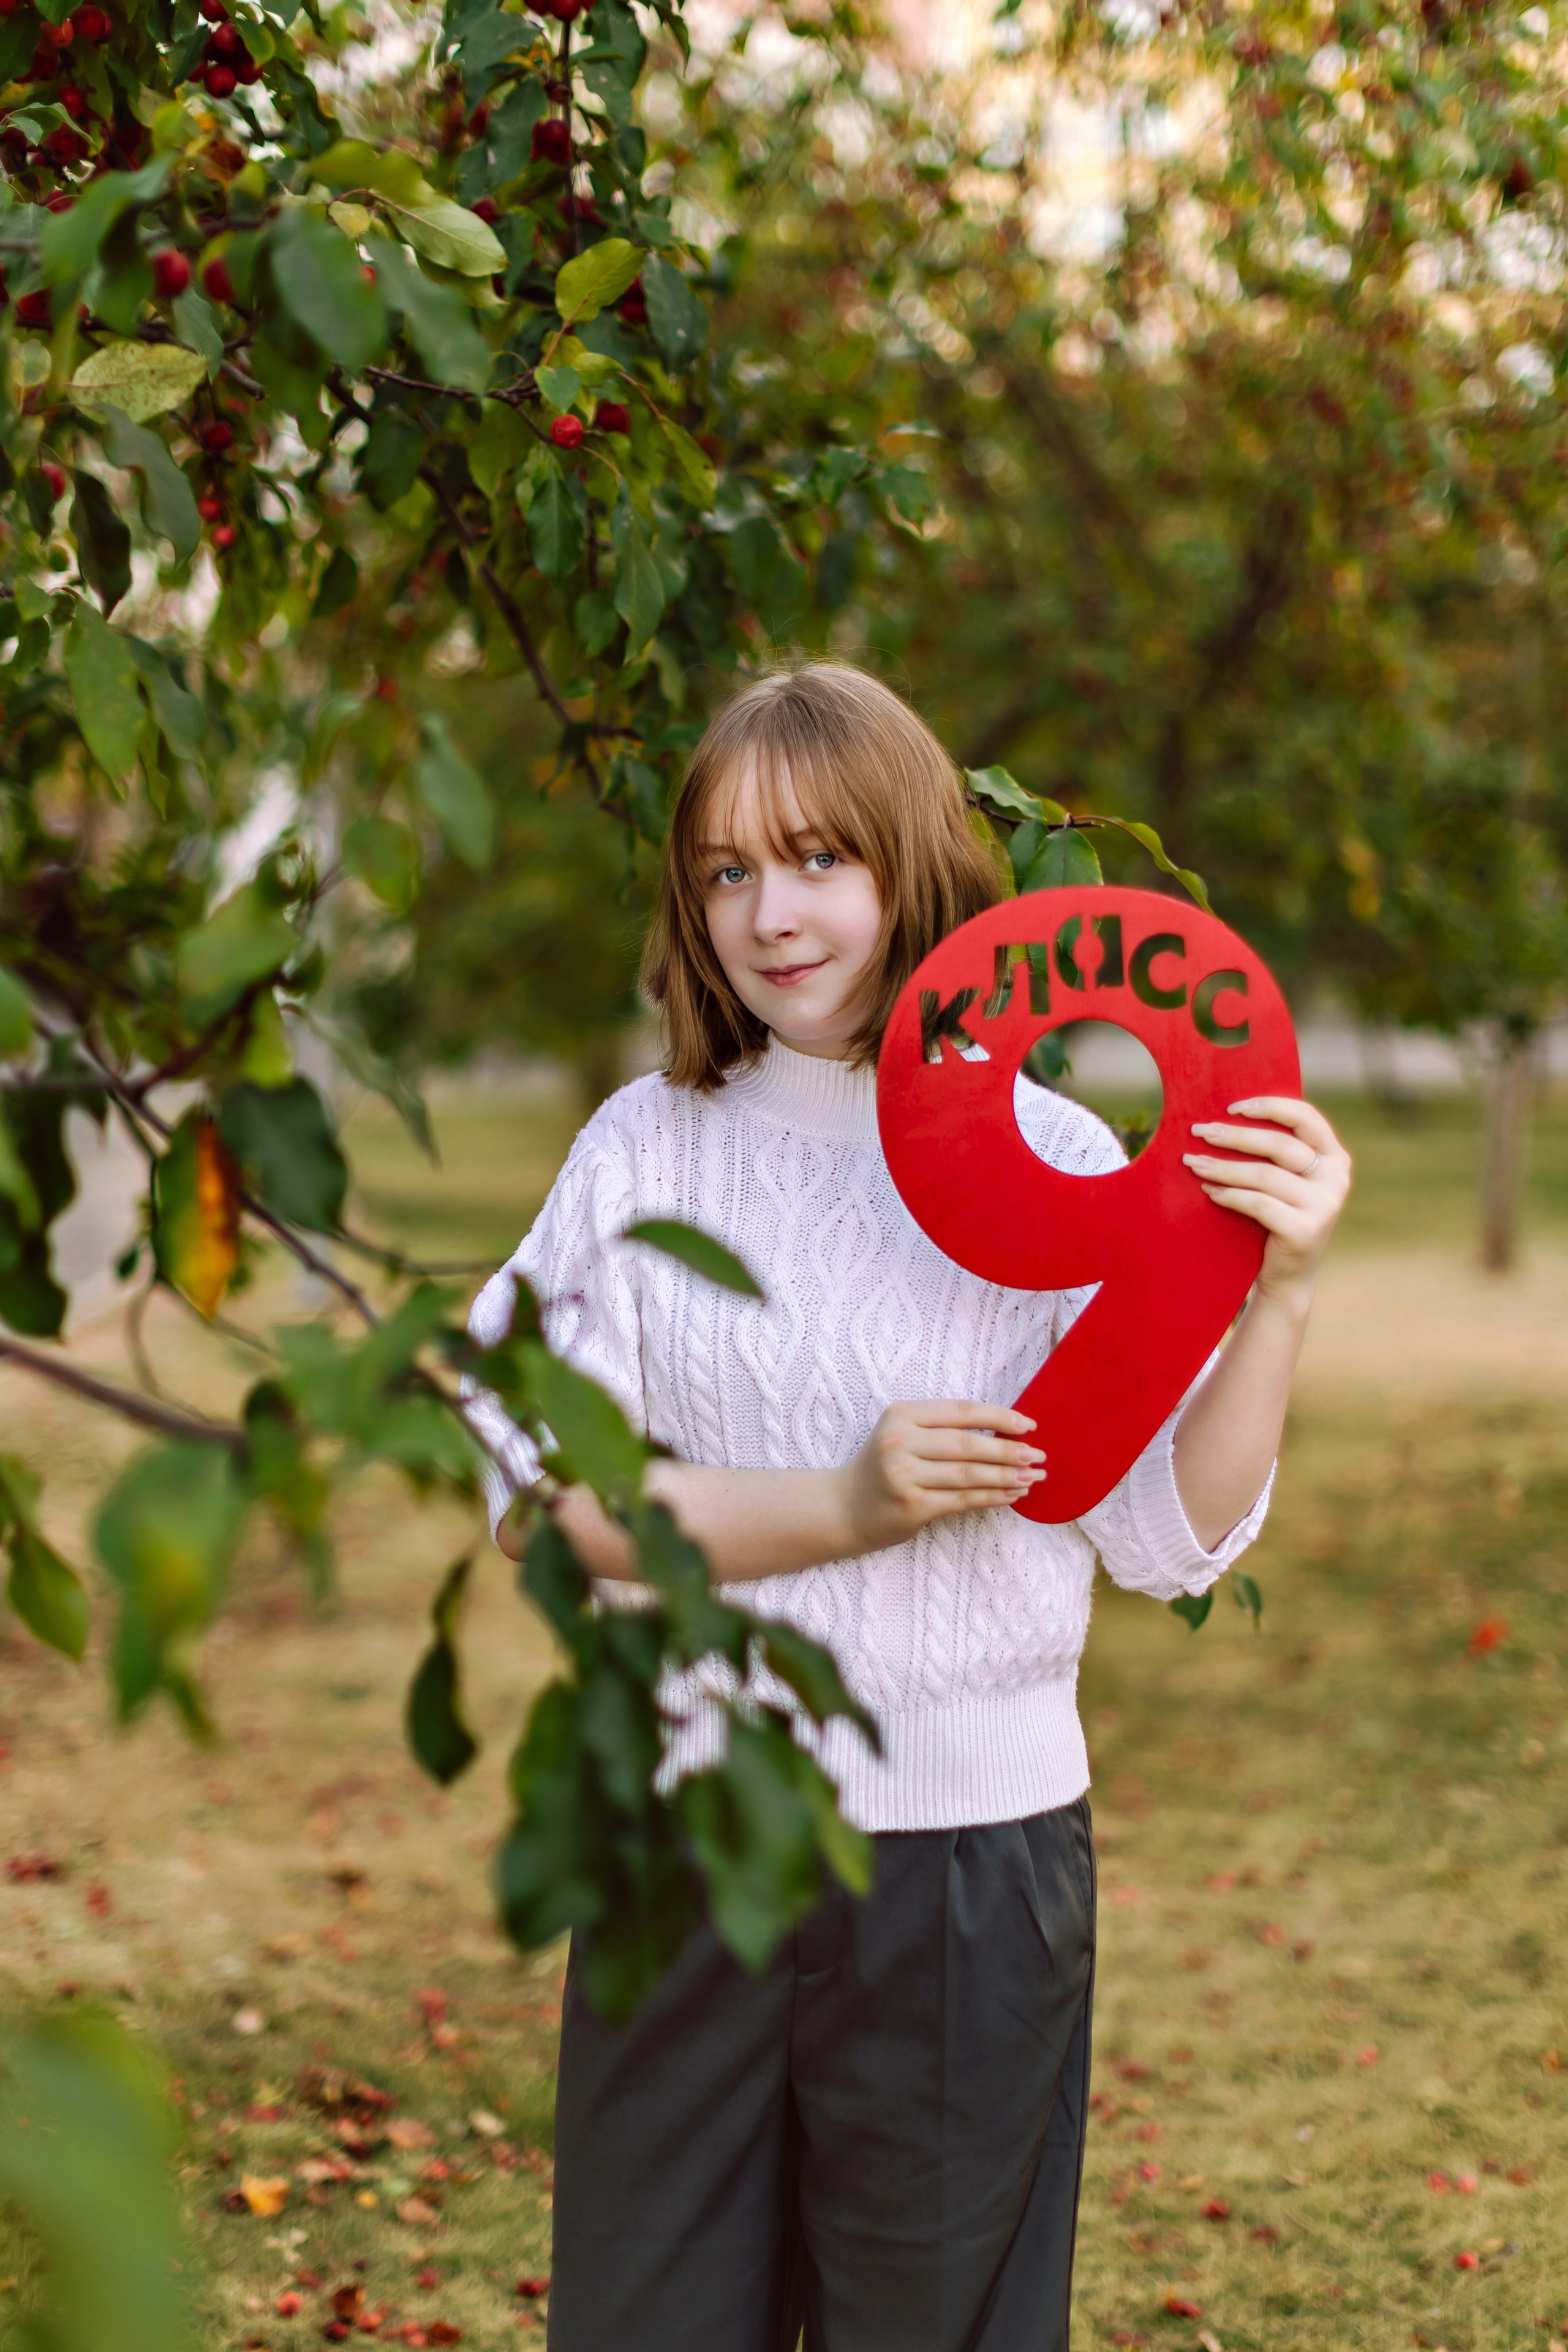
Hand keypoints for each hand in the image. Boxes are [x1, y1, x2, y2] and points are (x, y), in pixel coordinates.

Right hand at [838, 1400, 1044, 1552]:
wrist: (842, 1507)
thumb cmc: (882, 1467)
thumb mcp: (902, 1434)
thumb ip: (942, 1429)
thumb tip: (1005, 1432)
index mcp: (901, 1415)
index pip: (961, 1411)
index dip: (998, 1417)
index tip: (1028, 1425)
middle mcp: (900, 1442)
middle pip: (968, 1444)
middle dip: (1009, 1450)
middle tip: (1039, 1456)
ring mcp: (904, 1476)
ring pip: (969, 1474)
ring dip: (1007, 1476)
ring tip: (1033, 1478)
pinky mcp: (912, 1506)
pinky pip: (962, 1500)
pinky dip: (992, 1497)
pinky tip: (1011, 1495)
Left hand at [1182, 1096, 1351, 1309]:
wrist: (1287, 1277)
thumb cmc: (1277, 1218)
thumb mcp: (1284, 1180)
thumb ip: (1274, 1151)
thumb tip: (1227, 1114)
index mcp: (1334, 1157)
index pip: (1306, 1117)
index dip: (1269, 1106)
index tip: (1232, 1107)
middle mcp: (1336, 1178)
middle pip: (1279, 1145)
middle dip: (1235, 1136)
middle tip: (1200, 1132)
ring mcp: (1324, 1205)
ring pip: (1265, 1175)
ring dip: (1223, 1168)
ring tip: (1194, 1164)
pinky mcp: (1305, 1230)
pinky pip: (1258, 1204)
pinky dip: (1230, 1196)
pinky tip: (1210, 1193)